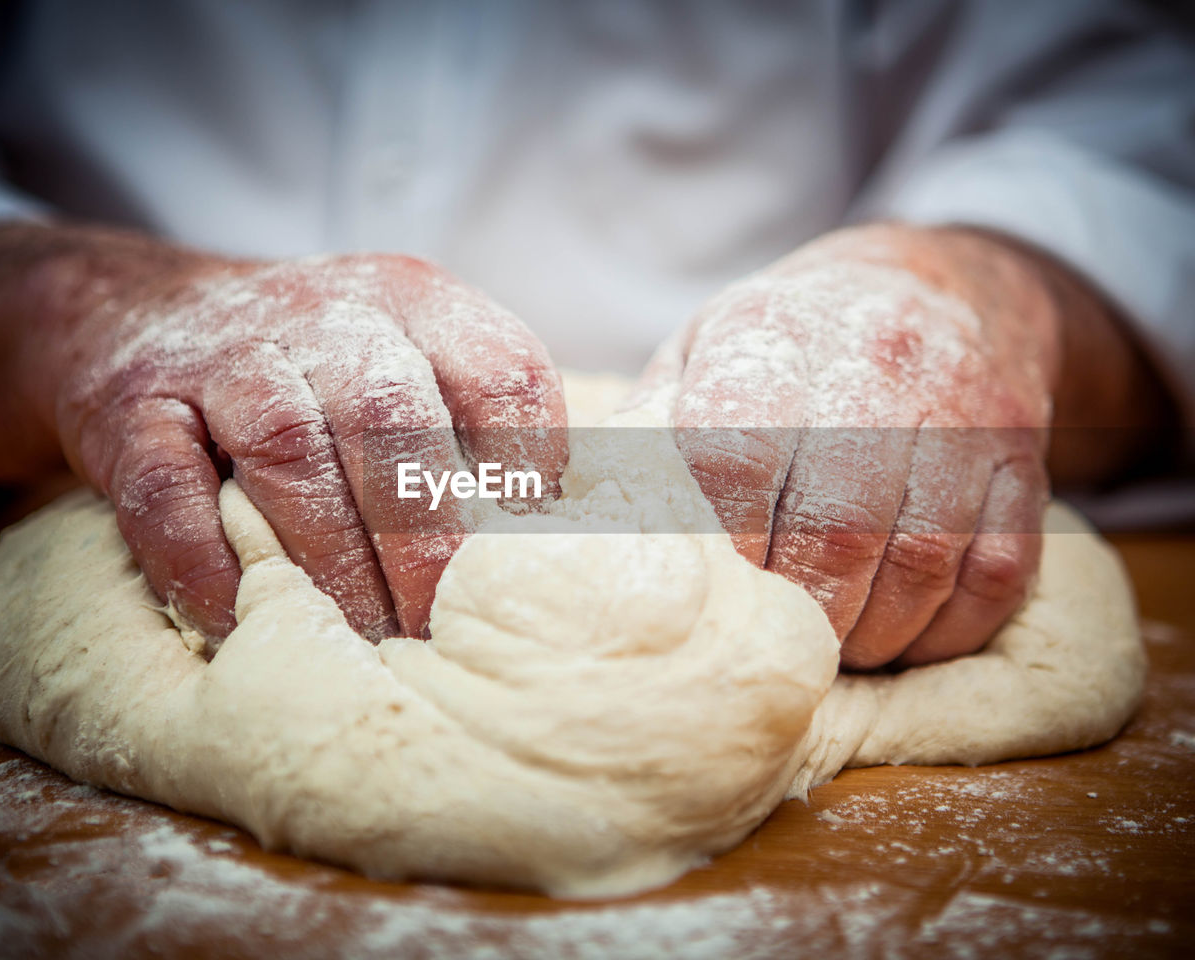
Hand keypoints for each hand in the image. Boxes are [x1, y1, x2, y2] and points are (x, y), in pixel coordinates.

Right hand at [0, 224, 566, 648]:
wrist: (135, 311)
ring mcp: (223, 355)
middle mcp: (325, 314)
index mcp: (415, 300)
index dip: (528, 470)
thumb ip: (472, 422)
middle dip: (427, 538)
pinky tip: (243, 618)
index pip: (502, 371)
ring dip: (331, 558)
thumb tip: (555, 540)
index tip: (524, 561)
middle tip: (442, 629)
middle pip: (393, 418)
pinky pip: (168, 489)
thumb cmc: (309, 364)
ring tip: (365, 639)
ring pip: (288, 451)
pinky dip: (206, 562)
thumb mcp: (403, 352)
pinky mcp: (131, 406)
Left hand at [642, 222, 1149, 668]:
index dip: (720, 545)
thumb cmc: (791, 339)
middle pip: (835, 523)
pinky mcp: (1022, 455)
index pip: (736, 453)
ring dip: (869, 633)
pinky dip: (945, 629)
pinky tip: (901, 636)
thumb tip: (577, 517)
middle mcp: (874, 360)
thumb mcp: (703, 348)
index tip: (710, 596)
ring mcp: (962, 407)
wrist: (943, 283)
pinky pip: (998, 571)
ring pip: (921, 557)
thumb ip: (650, 426)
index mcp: (770, 331)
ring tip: (829, 649)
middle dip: (796, 609)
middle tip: (770, 644)